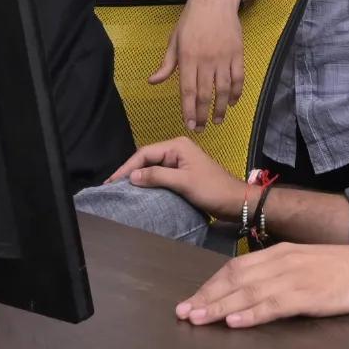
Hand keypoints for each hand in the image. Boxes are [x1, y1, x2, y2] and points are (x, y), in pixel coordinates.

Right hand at [107, 137, 246, 218]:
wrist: (236, 202)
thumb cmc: (212, 189)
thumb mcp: (184, 182)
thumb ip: (157, 176)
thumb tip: (132, 176)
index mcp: (177, 146)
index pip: (145, 153)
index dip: (127, 167)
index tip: (112, 182)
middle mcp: (177, 150)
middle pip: (147, 158)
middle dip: (130, 171)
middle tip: (112, 187)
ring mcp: (180, 163)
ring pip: (153, 168)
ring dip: (138, 178)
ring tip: (122, 190)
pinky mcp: (183, 175)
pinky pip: (160, 176)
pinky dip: (149, 183)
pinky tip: (140, 192)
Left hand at [149, 0, 245, 129]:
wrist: (214, 0)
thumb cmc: (191, 20)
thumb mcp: (174, 40)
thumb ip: (166, 64)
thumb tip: (153, 82)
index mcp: (188, 58)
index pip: (188, 90)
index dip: (188, 110)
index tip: (188, 124)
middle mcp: (206, 60)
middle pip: (205, 94)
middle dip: (202, 115)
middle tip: (200, 128)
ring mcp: (224, 58)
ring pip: (223, 89)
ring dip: (220, 108)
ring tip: (217, 120)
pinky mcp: (237, 54)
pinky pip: (238, 78)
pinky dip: (236, 92)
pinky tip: (232, 102)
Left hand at [177, 244, 348, 327]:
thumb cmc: (345, 270)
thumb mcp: (308, 264)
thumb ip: (281, 272)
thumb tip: (255, 288)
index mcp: (281, 252)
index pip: (236, 267)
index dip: (211, 283)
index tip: (193, 298)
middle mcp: (283, 261)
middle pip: (235, 279)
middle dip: (207, 296)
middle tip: (183, 312)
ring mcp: (295, 278)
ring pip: (247, 293)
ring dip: (219, 307)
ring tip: (198, 318)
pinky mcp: (308, 296)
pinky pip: (273, 306)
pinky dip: (251, 314)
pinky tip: (233, 322)